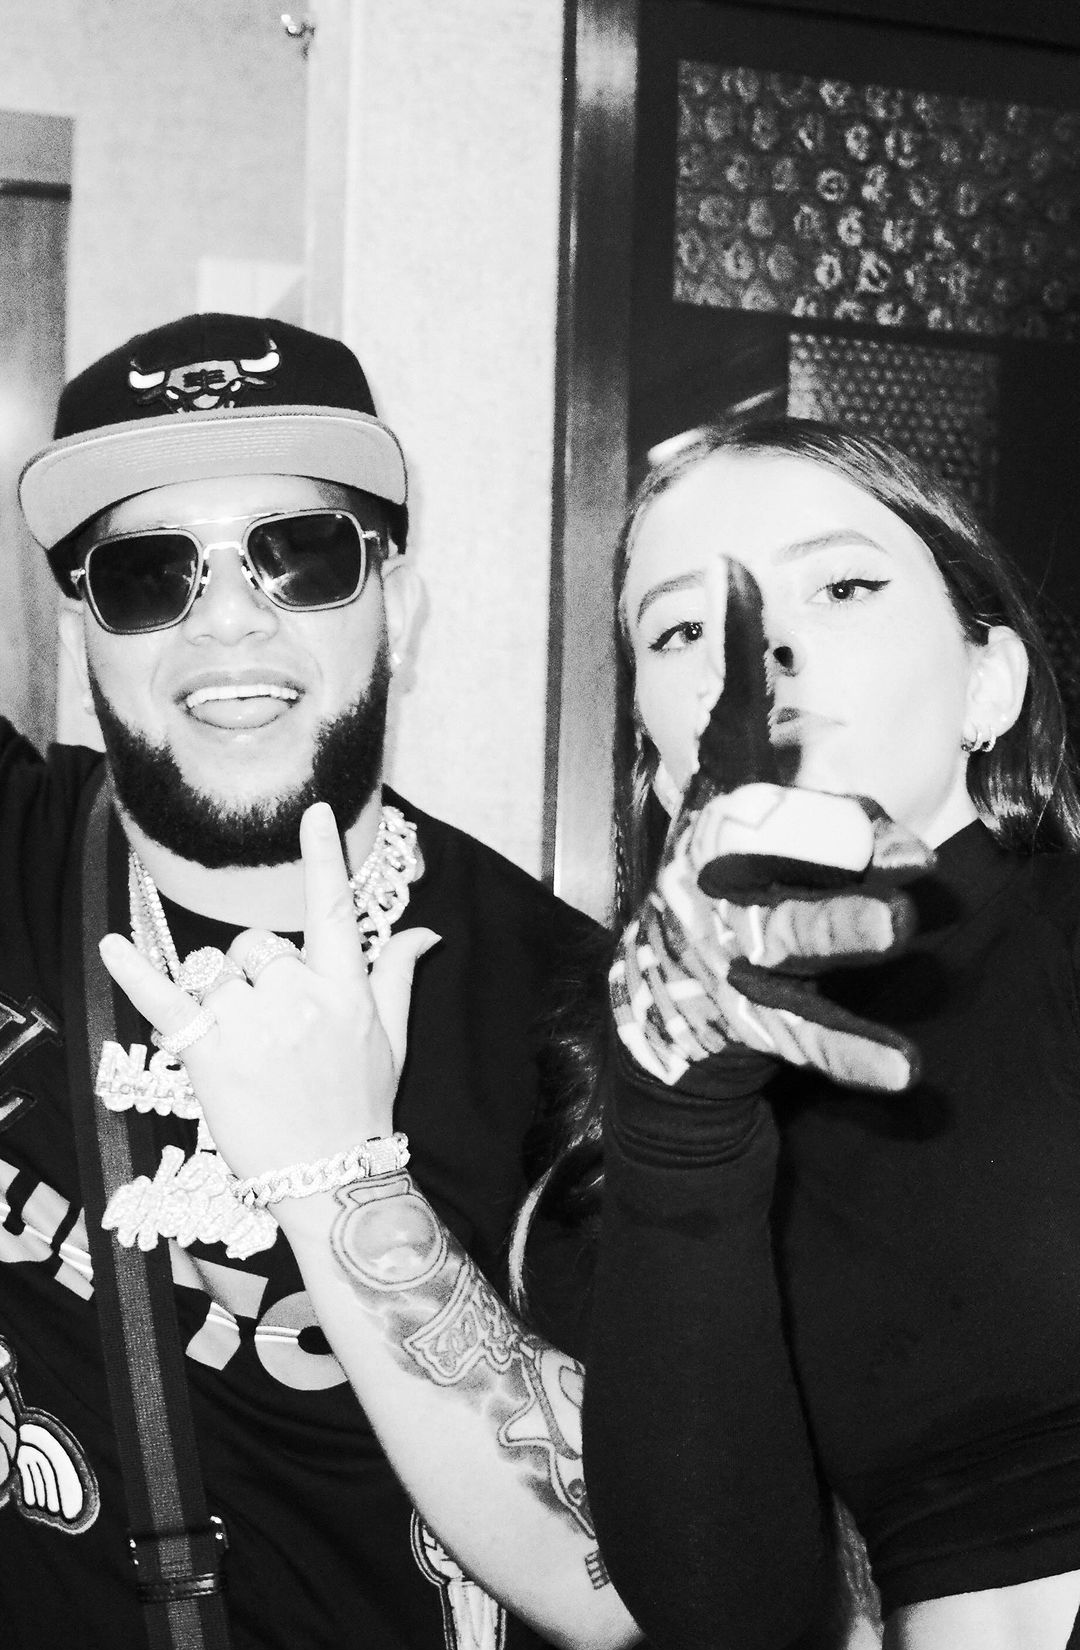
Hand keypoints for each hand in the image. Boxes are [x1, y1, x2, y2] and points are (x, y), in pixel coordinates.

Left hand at [99, 801, 436, 1178]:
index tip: (313, 811)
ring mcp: (254, 1026)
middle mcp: (300, 999)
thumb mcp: (391, 1040)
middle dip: (254, 971)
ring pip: (217, 974)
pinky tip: (113, 946)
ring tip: (242, 1048)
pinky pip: (168, 999)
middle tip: (268, 1025)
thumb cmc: (360, 1109)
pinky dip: (136, 972)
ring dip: (220, 999)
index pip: (333, 909)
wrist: (330, 1179)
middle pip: (259, 944)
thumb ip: (397, 976)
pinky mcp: (211, 1056)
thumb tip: (424, 932)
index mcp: (346, 990)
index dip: (322, 856)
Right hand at [611, 560, 931, 1093]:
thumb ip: (739, 688)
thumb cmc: (714, 873)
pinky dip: (854, 1054)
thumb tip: (736, 571)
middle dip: (825, 834)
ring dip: (841, 929)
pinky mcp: (751, 1022)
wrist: (664, 1008)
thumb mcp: (722, 778)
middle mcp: (711, 878)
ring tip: (899, 927)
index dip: (737, 667)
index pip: (726, 734)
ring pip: (783, 937)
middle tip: (896, 835)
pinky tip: (908, 1071)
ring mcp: (727, 952)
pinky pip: (807, 1037)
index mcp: (712, 811)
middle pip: (755, 844)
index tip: (753, 588)